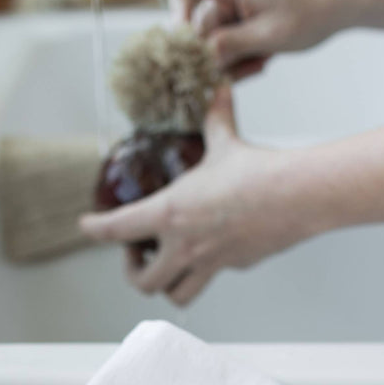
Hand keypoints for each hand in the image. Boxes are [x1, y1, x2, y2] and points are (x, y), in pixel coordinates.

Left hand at [80, 88, 314, 305]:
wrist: (297, 196)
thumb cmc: (258, 172)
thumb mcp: (225, 142)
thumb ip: (215, 120)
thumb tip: (218, 90)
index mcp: (170, 214)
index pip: (118, 229)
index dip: (95, 229)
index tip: (86, 226)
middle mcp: (185, 246)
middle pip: (144, 283)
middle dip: (135, 273)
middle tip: (137, 255)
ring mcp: (211, 262)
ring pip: (177, 295)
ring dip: (167, 285)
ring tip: (168, 265)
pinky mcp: (235, 266)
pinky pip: (212, 276)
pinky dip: (204, 269)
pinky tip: (212, 248)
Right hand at [170, 0, 352, 75]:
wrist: (338, 5)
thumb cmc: (311, 12)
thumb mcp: (270, 35)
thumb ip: (231, 45)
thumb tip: (200, 56)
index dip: (177, 10)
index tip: (186, 40)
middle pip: (198, 19)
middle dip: (213, 50)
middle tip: (230, 74)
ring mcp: (234, 0)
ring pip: (214, 35)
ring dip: (230, 57)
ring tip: (257, 65)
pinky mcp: (240, 13)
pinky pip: (228, 38)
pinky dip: (240, 54)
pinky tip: (261, 61)